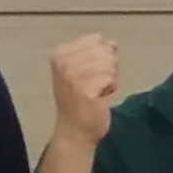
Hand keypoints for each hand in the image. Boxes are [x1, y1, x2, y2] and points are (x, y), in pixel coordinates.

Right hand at [47, 33, 121, 147]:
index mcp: (60, 53)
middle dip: (107, 68)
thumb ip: (95, 52)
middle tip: (94, 85)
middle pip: (105, 50)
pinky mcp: (85, 88)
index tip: (89, 75)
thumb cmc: (80, 102)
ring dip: (110, 79)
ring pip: (110, 63)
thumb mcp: (81, 69)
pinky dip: (111, 88)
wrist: (74, 132)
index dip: (100, 57)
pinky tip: (100, 98)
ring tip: (96, 92)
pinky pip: (112, 78)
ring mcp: (73, 74)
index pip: (96, 39)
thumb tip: (112, 44)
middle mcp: (64, 61)